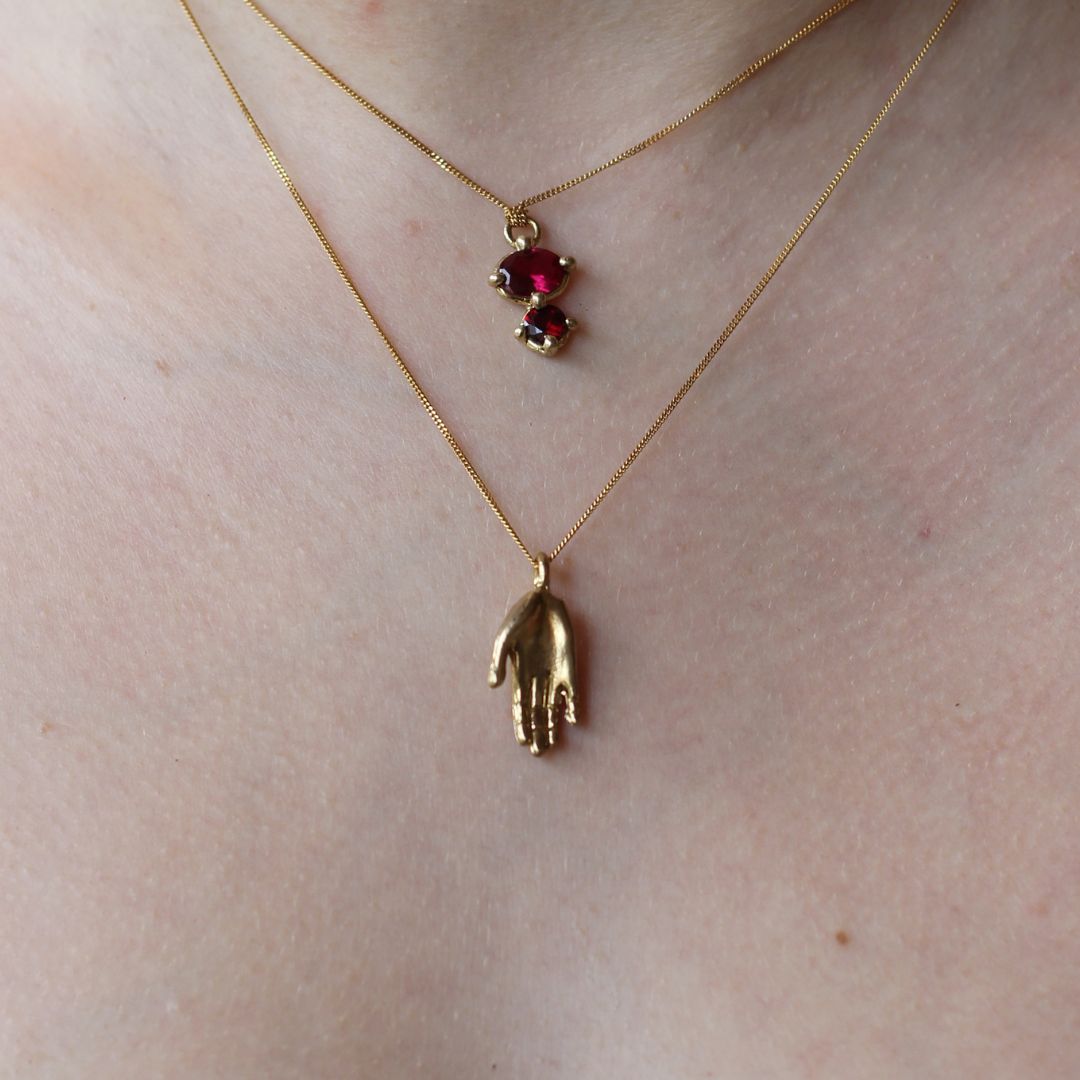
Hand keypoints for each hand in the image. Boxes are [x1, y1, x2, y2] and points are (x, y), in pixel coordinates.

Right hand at [488, 558, 577, 755]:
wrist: (543, 599)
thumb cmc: (520, 616)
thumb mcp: (503, 637)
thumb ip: (497, 661)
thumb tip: (493, 687)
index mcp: (519, 674)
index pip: (519, 705)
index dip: (520, 723)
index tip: (522, 742)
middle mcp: (537, 678)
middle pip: (536, 711)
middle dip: (537, 731)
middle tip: (539, 752)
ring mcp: (554, 673)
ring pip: (553, 706)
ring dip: (553, 725)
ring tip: (552, 744)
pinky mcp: (570, 666)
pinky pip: (573, 691)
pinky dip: (572, 706)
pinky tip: (573, 722)